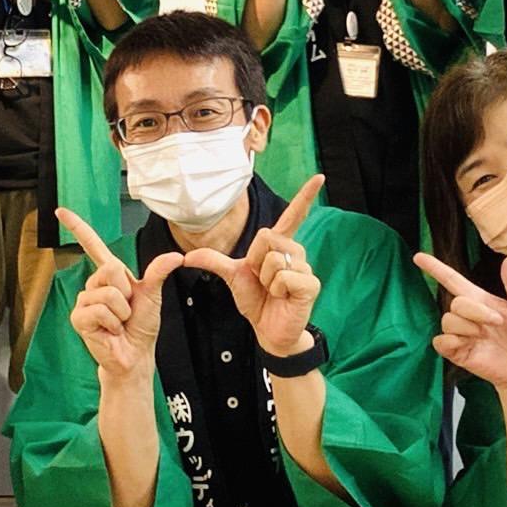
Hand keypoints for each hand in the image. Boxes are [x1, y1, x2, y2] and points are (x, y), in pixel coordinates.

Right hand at [59, 206, 182, 380]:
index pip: (92, 244)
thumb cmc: (141, 326)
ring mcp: (84, 300)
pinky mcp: (79, 318)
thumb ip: (159, 272)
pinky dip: (112, 322)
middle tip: (127, 310)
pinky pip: (100, 310)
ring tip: (119, 323)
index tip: (60, 210)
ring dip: (121, 312)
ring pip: (108, 293)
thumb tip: (177, 255)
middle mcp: (94, 284)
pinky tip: (110, 331)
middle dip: (126, 291)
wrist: (135, 354)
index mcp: (110, 274)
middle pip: (110, 268)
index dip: (77, 227)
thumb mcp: (152, 295)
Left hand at [182, 175, 323, 357]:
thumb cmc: (256, 301)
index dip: (305, 196)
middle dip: (255, 261)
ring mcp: (305, 267)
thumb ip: (213, 261)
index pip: (292, 215)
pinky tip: (282, 297)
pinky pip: (283, 276)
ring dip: (265, 279)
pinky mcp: (310, 284)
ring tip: (273, 290)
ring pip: (273, 259)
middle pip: (266, 237)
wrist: (267, 330)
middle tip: (262, 280)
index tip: (319, 176)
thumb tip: (187, 255)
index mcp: (279, 245)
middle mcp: (295, 251)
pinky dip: (276, 290)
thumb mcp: (232, 277)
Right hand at [412, 252, 506, 391]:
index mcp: (479, 301)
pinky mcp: (458, 353)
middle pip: (455, 302)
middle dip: (474, 310)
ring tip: (485, 335)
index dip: (435, 268)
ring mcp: (461, 335)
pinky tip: (468, 344)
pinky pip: (441, 342)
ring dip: (468, 326)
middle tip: (497, 321)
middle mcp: (466, 316)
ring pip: (448, 321)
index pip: (452, 280)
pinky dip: (452, 341)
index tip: (418, 257)